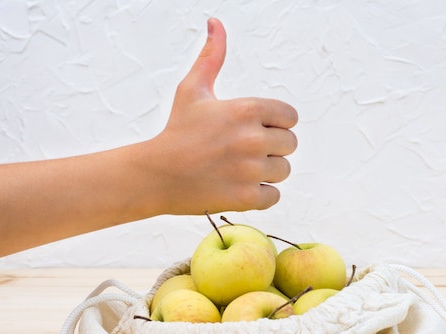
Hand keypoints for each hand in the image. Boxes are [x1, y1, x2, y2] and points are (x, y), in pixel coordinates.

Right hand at [141, 18, 298, 214]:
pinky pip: (274, 196)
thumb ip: (211, 57)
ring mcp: (251, 170)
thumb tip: (216, 24)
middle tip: (243, 151)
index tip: (255, 129)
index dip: (275, 123)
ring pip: (283, 170)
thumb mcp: (193, 90)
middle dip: (271, 147)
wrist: (155, 175)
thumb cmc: (176, 131)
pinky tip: (239, 185)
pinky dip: (260, 195)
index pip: (290, 117)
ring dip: (266, 171)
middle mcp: (253, 139)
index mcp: (246, 110)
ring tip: (239, 169)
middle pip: (289, 144)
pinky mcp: (247, 197)